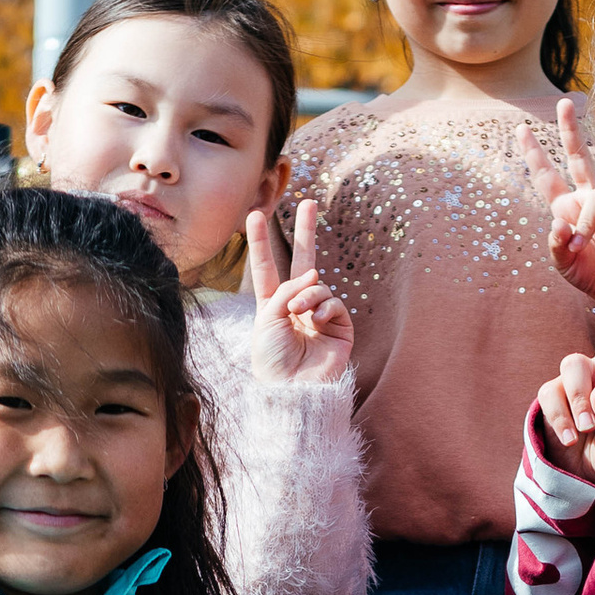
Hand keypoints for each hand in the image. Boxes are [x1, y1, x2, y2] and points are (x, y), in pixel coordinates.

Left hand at [244, 201, 352, 387]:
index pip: (266, 267)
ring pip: (317, 285)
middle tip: (308, 203)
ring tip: (298, 313)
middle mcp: (297, 307)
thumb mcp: (266, 319)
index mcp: (272, 306)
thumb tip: (312, 276)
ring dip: (307, 295)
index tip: (254, 214)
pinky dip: (324, 307)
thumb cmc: (272, 361)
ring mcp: (319, 315)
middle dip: (306, 232)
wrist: (292, 391)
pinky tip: (315, 321)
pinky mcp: (339, 327)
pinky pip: (334, 302)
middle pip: (303, 261)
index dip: (261, 242)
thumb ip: (285, 291)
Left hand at [522, 97, 594, 307]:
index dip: (534, 153)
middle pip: (577, 155)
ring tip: (585, 243)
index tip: (522, 129)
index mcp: (565, 207)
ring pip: (594, 195)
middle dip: (570, 129)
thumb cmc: (590, 273)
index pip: (547, 176)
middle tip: (564, 102)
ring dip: (587, 222)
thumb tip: (557, 223)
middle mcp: (586, 197)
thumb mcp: (563, 264)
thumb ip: (556, 246)